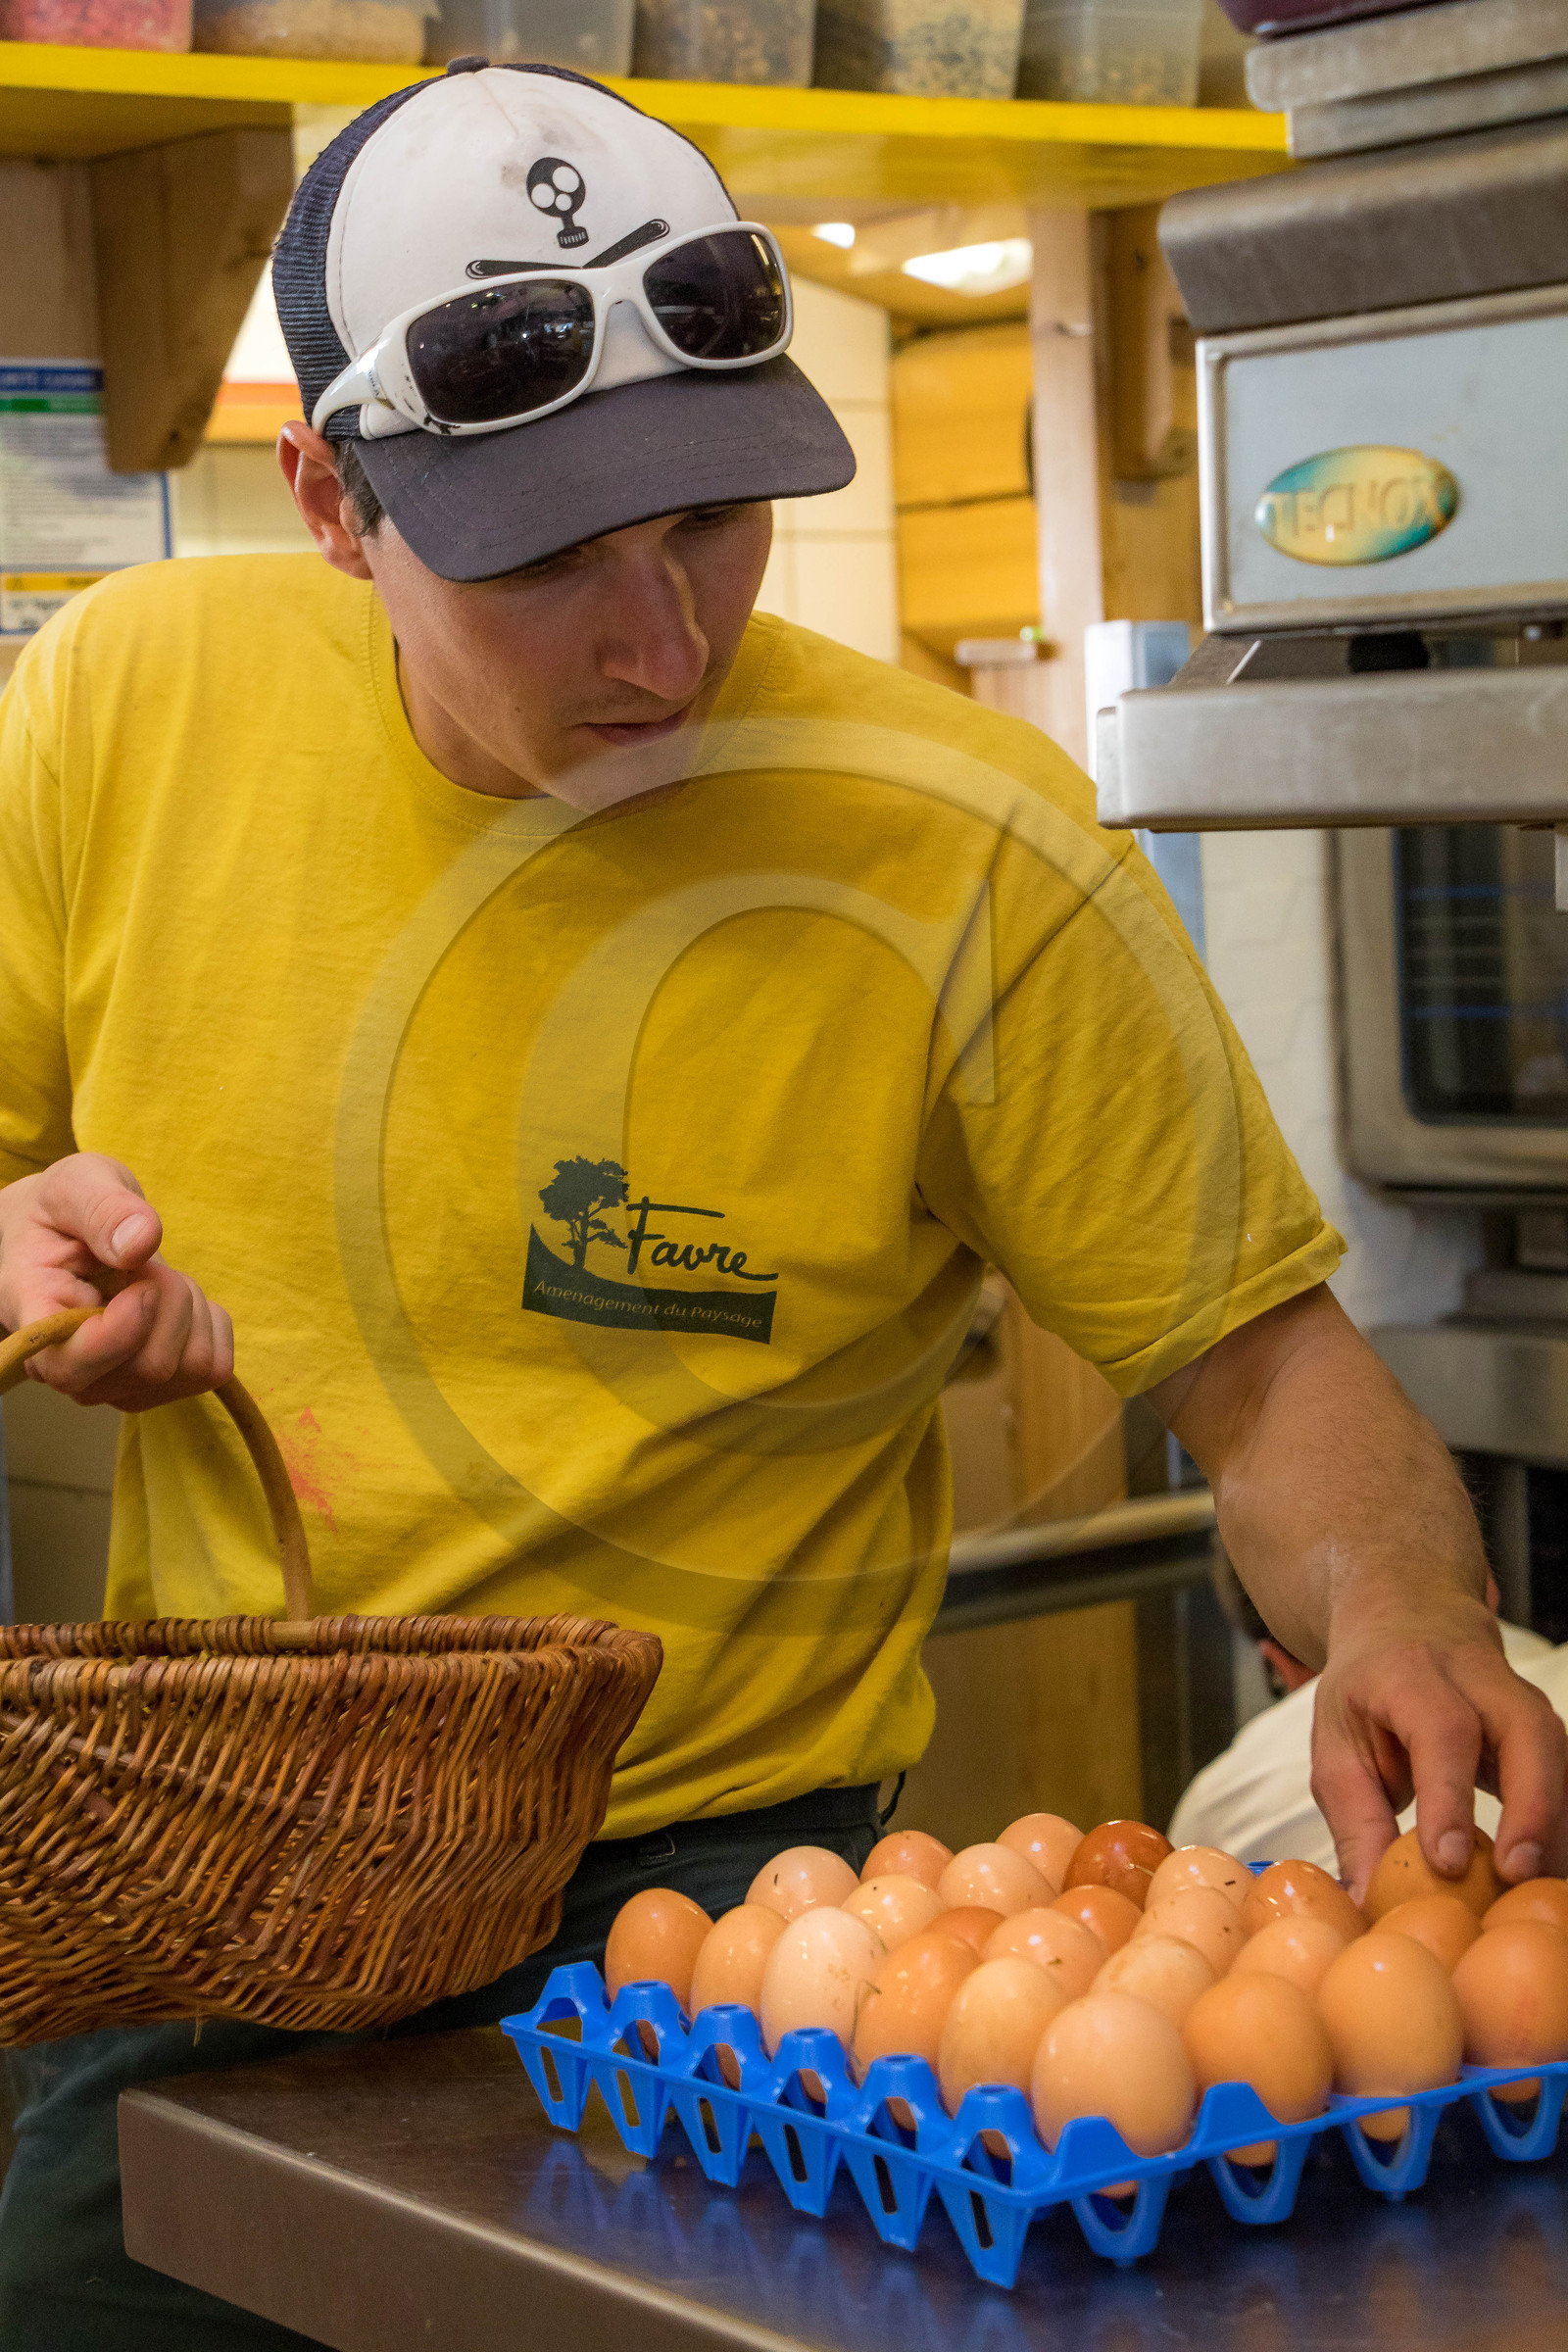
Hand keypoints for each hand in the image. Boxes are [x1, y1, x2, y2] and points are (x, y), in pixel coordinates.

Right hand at [0, 1154, 232, 1409]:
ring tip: (150, 1278)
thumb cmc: (62, 1213)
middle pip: (153, 1365)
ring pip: (190, 1366)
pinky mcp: (157, 1386)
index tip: (142, 1281)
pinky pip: (214, 1367)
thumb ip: (102, 1209)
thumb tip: (140, 1242)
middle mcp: (72, 1371)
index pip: (73, 1367)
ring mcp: (116, 1386)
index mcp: (35, 1321)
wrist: (64, 1239)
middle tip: (141, 1262)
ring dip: (188, 1307)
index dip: (122, 1333)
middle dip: (168, 1297)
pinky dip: (209, 1324)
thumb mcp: (75, 1186)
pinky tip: (174, 1301)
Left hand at [1311, 1593, 1567, 1903]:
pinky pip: (1565, 1778)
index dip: (1449, 1795)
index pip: (1442, 1729)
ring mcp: (1523, 1701)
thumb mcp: (1337, 1744)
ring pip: (1558, 1758)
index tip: (1447, 1860)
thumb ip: (1355, 1822)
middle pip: (1528, 1734)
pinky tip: (1545, 1878)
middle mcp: (1481, 1680)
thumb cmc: (1368, 1692)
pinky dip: (1559, 1828)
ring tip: (1535, 1894)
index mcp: (1413, 1674)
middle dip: (1532, 1808)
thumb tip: (1365, 1901)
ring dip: (1554, 1827)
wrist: (1406, 1623)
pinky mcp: (1544, 1731)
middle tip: (1516, 1874)